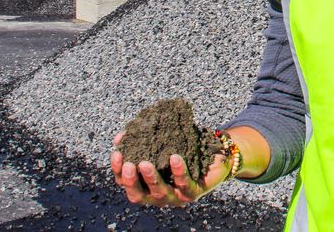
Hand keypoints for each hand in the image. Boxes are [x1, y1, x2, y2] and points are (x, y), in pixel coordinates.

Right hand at [110, 131, 229, 206]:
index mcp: (147, 184)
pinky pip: (184, 184)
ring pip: (159, 194)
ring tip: (146, 164)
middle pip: (138, 195)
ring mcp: (176, 196)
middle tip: (129, 165)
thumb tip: (121, 137)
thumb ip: (142, 140)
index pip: (126, 182)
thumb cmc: (185, 149)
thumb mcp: (163, 142)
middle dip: (131, 181)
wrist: (217, 154)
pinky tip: (174, 158)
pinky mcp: (193, 192)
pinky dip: (178, 172)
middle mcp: (158, 194)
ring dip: (151, 179)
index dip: (118, 171)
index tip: (116, 154)